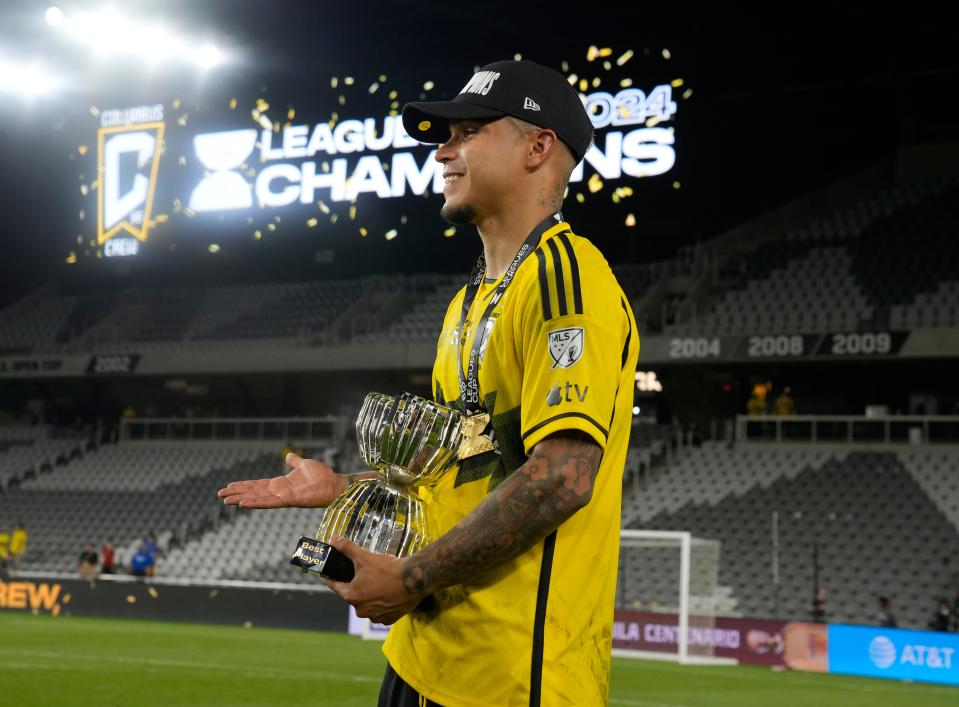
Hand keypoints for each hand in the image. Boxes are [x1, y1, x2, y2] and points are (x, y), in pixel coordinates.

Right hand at [217, 453, 347, 508]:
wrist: (335, 484)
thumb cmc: (323, 476)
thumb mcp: (305, 465)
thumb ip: (295, 462)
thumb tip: (288, 456)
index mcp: (281, 484)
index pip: (258, 485)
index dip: (244, 485)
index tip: (229, 486)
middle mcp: (279, 491)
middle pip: (253, 492)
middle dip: (237, 493)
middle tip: (220, 495)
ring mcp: (283, 497)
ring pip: (257, 498)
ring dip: (241, 499)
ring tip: (226, 501)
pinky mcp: (289, 500)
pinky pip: (269, 502)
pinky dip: (256, 503)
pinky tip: (243, 503)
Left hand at [324, 536, 422, 624]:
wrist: (415, 579)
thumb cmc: (388, 569)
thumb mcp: (365, 556)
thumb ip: (347, 548)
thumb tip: (333, 538)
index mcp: (352, 596)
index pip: (336, 586)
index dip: (334, 577)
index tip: (334, 572)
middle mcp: (361, 610)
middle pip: (353, 595)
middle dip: (357, 585)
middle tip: (366, 573)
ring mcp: (375, 616)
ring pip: (367, 604)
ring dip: (370, 596)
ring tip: (380, 582)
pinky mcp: (389, 619)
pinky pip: (380, 611)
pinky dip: (382, 603)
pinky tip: (389, 593)